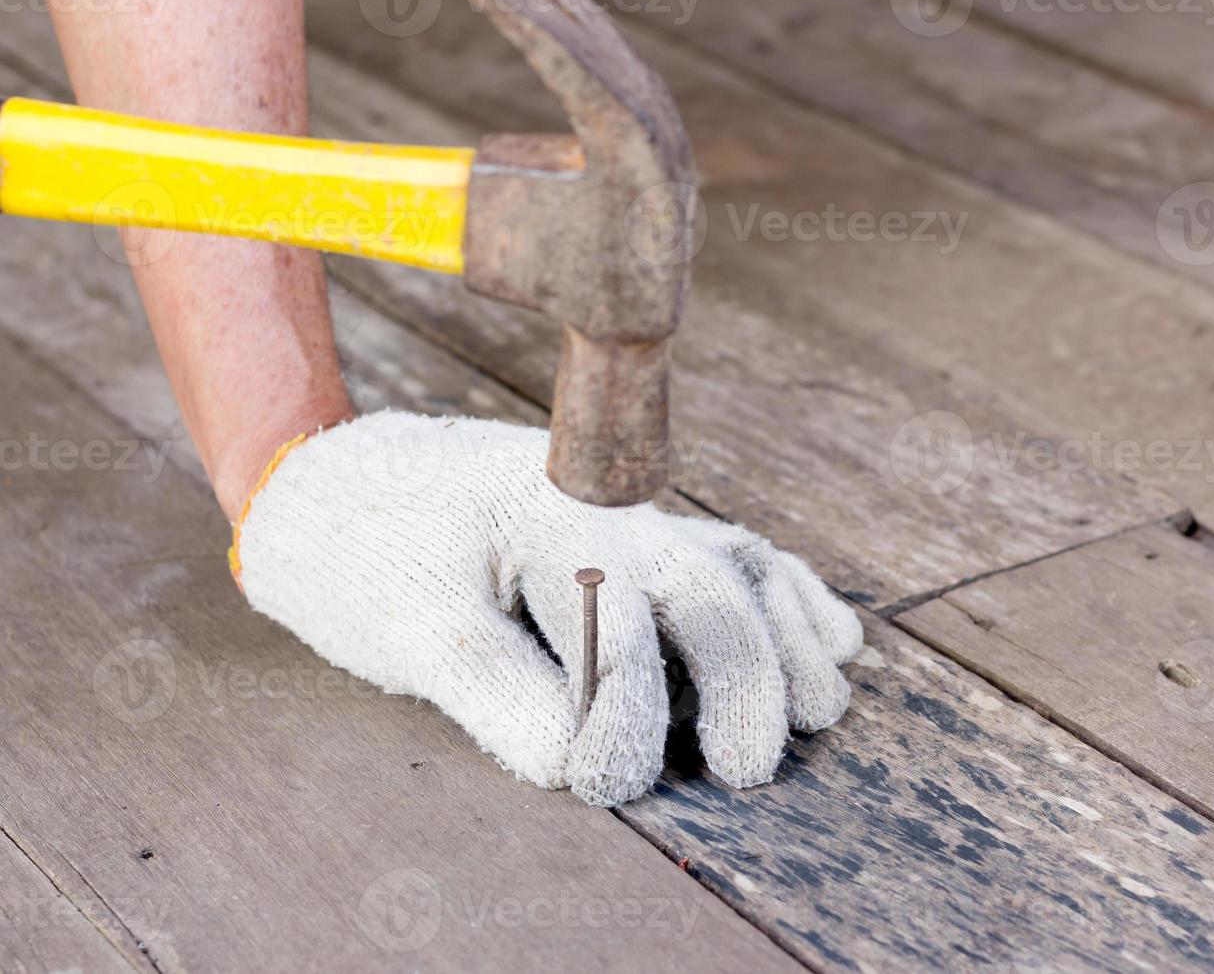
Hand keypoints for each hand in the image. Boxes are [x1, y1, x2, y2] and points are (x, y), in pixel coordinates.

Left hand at [232, 412, 862, 804]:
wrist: (333, 479)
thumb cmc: (365, 552)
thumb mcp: (408, 622)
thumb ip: (494, 690)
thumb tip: (570, 771)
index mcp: (559, 522)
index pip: (629, 626)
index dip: (628, 718)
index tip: (609, 787)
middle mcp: (614, 510)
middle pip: (715, 589)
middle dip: (746, 683)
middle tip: (748, 771)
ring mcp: (632, 514)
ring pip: (743, 566)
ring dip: (788, 637)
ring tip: (822, 706)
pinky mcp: (635, 528)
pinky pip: (736, 551)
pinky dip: (788, 595)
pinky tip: (827, 632)